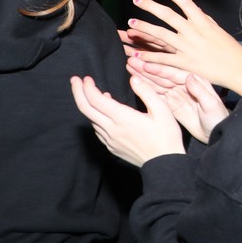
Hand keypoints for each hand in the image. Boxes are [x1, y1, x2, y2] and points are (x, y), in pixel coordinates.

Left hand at [70, 74, 185, 166]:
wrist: (164, 164)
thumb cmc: (166, 137)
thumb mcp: (163, 111)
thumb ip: (146, 93)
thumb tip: (133, 79)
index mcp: (123, 118)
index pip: (96, 99)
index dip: (88, 87)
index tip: (87, 78)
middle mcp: (112, 129)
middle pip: (86, 109)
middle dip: (78, 92)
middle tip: (75, 81)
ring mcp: (110, 140)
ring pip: (91, 120)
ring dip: (89, 105)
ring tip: (95, 95)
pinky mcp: (112, 147)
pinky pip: (98, 131)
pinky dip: (96, 118)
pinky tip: (103, 115)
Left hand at [120, 0, 241, 94]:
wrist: (239, 69)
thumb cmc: (231, 50)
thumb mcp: (218, 30)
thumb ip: (205, 19)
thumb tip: (194, 9)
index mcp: (203, 22)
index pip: (185, 2)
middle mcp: (193, 32)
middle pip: (168, 15)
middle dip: (150, 6)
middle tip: (137, 0)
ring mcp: (188, 47)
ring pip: (161, 35)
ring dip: (144, 28)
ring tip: (131, 24)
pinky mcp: (185, 63)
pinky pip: (163, 58)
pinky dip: (149, 56)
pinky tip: (137, 54)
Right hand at [127, 59, 227, 142]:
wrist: (217, 132)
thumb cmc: (218, 117)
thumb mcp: (212, 104)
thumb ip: (200, 91)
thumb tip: (189, 77)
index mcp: (195, 81)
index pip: (174, 73)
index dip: (159, 69)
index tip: (145, 64)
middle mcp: (184, 85)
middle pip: (162, 76)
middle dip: (146, 69)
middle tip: (130, 60)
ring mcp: (177, 94)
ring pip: (157, 83)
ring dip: (143, 76)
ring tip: (129, 67)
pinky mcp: (172, 104)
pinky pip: (156, 95)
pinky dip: (145, 88)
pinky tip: (135, 82)